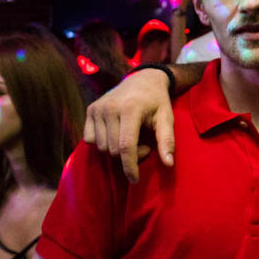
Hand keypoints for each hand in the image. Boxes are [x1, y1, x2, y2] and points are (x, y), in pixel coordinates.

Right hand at [84, 68, 175, 182]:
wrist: (143, 79)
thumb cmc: (157, 101)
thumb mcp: (167, 118)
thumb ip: (167, 141)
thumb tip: (169, 164)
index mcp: (130, 109)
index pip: (126, 147)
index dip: (130, 167)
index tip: (135, 179)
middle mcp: (110, 108)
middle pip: (114, 150)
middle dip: (129, 156)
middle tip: (144, 145)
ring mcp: (98, 108)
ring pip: (101, 147)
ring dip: (117, 150)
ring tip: (132, 138)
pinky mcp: (90, 110)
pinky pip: (89, 139)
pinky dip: (103, 143)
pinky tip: (116, 133)